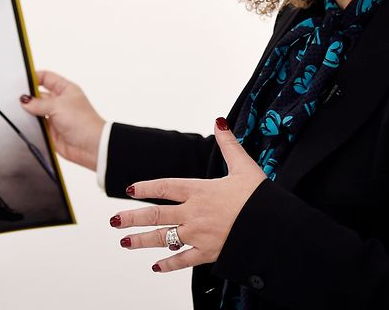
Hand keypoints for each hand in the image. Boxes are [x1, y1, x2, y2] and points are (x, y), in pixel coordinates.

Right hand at [20, 70, 105, 170]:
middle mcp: (60, 102)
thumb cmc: (82, 121)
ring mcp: (56, 116)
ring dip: (28, 112)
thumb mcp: (58, 106)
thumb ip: (39, 103)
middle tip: (15, 99)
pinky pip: (37, 125)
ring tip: (17, 111)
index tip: (20, 81)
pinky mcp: (52, 131)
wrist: (90, 146)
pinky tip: (23, 124)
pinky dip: (30, 125)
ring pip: (37, 111)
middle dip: (28, 96)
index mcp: (66, 89)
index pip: (47, 78)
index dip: (34, 77)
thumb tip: (25, 101)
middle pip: (39, 94)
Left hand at [111, 118, 266, 272]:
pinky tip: (155, 266)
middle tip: (114, 220)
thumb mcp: (244, 166)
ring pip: (163, 238)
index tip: (129, 189)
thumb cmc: (260, 196)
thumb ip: (229, 145)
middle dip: (132, 218)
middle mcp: (194, 213)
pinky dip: (168, 264)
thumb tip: (219, 122)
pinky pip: (183, 260)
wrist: (274, 227)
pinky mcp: (208, 253)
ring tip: (124, 242)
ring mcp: (199, 235)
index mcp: (200, 190)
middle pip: (156, 215)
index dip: (146, 187)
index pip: (165, 187)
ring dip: (141, 241)